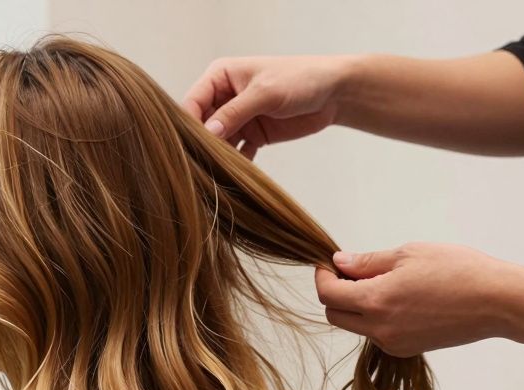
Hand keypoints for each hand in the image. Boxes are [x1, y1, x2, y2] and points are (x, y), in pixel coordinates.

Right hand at [182, 55, 354, 158]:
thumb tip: (206, 133)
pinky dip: (235, 165)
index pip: (193, 101)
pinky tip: (233, 178)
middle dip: (201, 144)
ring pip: (217, 141)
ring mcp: (237, 118)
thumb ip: (234, 113)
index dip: (188, 123)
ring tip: (213, 175)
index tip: (188, 145)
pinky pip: (236, 153)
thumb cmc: (300, 79)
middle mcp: (224, 97)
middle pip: (201, 124)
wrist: (335, 93)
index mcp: (220, 77)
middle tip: (198, 165)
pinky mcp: (252, 134)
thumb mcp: (264, 93)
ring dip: (216, 157)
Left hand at [314, 243, 523, 356]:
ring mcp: (393, 343)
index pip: (328, 294)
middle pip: (335, 315)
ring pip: (356, 326)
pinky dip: (376, 317)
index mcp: (375, 301)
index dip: (323, 277)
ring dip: (356, 306)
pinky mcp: (407, 349)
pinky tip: (399, 299)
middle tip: (352, 272)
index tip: (329, 264)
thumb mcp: (409, 254)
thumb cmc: (458, 270)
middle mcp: (379, 328)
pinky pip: (378, 334)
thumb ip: (368, 262)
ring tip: (382, 283)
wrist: (498, 302)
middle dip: (335, 293)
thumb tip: (340, 263)